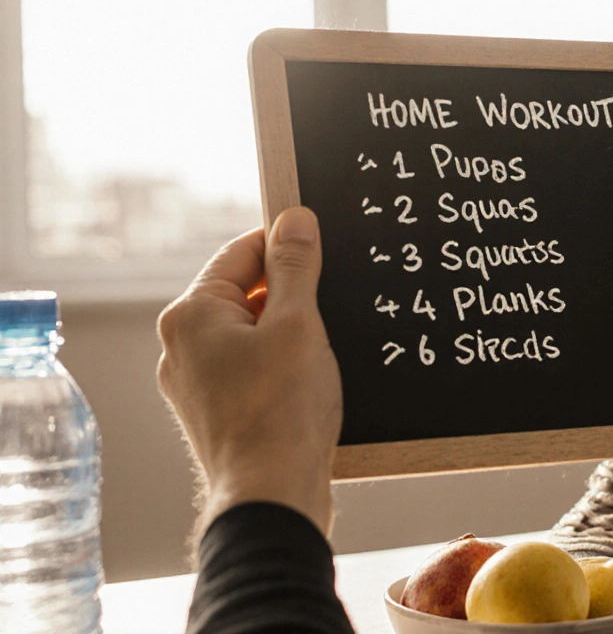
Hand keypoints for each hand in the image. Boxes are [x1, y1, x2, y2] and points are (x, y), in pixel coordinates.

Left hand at [157, 207, 340, 536]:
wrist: (271, 496)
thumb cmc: (282, 412)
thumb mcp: (299, 324)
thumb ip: (295, 266)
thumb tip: (294, 219)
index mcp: (191, 314)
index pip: (242, 251)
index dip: (288, 246)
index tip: (324, 250)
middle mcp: (181, 346)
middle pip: (244, 292)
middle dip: (291, 296)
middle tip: (330, 313)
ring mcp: (194, 383)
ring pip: (249, 334)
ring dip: (288, 334)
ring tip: (321, 355)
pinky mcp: (215, 412)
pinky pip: (250, 369)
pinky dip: (280, 367)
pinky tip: (309, 385)